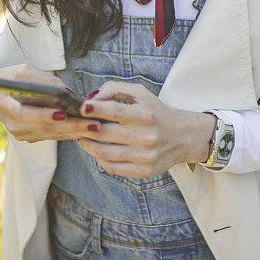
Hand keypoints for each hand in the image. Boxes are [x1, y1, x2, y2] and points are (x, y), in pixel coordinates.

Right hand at [0, 59, 98, 143]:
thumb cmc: (8, 79)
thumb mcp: (23, 71)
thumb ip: (45, 81)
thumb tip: (69, 94)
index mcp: (6, 104)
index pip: (24, 114)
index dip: (43, 115)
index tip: (64, 113)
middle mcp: (12, 124)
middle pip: (43, 128)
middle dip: (71, 126)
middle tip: (93, 124)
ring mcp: (19, 133)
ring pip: (49, 135)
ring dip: (73, 132)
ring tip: (94, 127)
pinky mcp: (26, 136)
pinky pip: (49, 136)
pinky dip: (67, 133)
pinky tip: (85, 129)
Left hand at [76, 81, 216, 177]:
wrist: (183, 136)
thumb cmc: (155, 111)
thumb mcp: (140, 93)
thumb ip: (115, 89)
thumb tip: (92, 98)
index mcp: (144, 114)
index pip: (115, 111)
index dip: (95, 109)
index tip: (81, 107)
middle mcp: (146, 136)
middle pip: (105, 134)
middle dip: (85, 128)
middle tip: (76, 124)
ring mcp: (145, 156)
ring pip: (105, 153)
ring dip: (88, 145)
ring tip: (82, 138)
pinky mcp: (144, 170)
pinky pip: (113, 167)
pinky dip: (99, 159)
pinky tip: (97, 150)